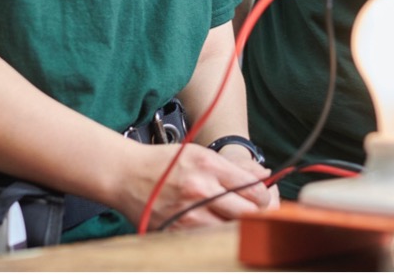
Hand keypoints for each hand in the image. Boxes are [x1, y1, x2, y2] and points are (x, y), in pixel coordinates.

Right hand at [115, 142, 277, 230]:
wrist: (127, 175)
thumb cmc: (165, 163)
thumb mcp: (201, 154)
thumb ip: (234, 167)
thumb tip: (264, 175)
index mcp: (209, 167)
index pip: (254, 189)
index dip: (266, 196)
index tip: (265, 197)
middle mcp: (200, 191)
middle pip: (247, 213)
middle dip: (259, 214)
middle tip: (260, 213)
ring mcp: (188, 215)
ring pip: (230, 230)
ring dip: (240, 227)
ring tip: (239, 220)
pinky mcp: (176, 231)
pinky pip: (208, 239)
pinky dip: (217, 235)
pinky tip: (217, 227)